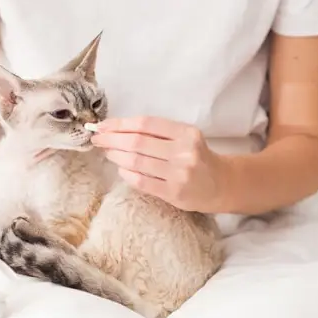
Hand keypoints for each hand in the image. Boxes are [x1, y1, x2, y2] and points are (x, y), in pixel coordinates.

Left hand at [91, 116, 230, 211]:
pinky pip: (141, 182)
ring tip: (108, 153)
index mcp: (186, 132)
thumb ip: (158, 133)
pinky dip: (126, 174)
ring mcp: (179, 174)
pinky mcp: (174, 193)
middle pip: (137, 142)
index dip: (120, 124)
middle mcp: (184, 151)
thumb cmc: (196, 157)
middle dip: (111, 139)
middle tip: (97, 139)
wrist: (220, 185)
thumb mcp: (185, 138)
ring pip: (136, 162)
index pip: (145, 123)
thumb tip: (117, 129)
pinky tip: (121, 170)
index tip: (102, 126)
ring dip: (116, 156)